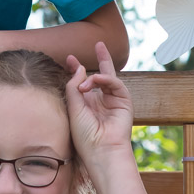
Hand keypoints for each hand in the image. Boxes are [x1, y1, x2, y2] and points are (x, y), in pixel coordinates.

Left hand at [65, 41, 133, 159]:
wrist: (101, 150)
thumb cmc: (84, 135)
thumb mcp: (73, 108)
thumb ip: (74, 86)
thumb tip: (80, 67)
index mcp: (87, 104)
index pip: (83, 82)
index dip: (77, 70)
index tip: (70, 59)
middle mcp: (100, 100)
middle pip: (101, 75)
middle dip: (101, 59)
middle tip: (98, 43)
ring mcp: (113, 100)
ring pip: (108, 77)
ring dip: (94, 77)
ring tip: (84, 85)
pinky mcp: (124, 100)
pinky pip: (115, 83)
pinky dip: (104, 79)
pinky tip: (95, 81)